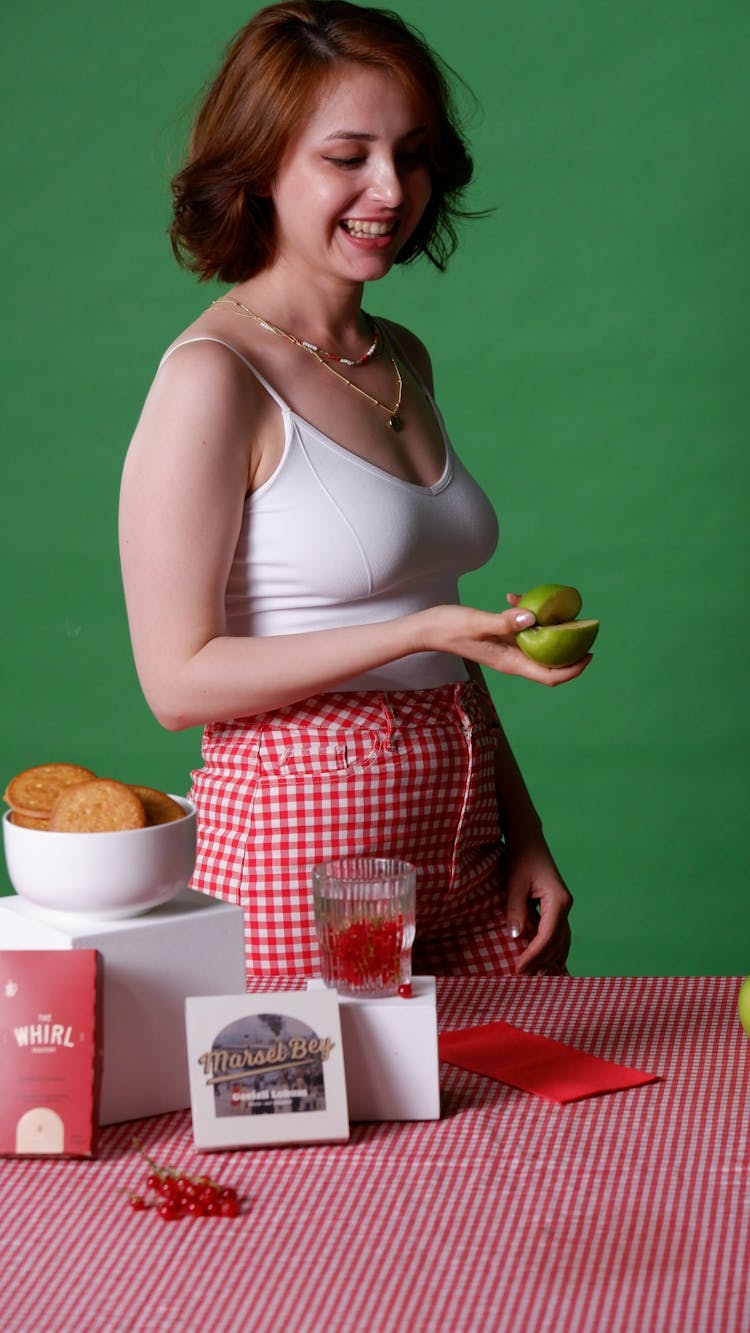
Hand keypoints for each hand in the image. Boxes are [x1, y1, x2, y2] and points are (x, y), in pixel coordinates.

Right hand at [425, 604, 590, 685]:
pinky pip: (522, 632)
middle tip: (584, 627)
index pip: (550, 676)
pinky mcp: (500, 639)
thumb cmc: (449, 627)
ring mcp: (507, 650)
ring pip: (539, 646)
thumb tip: (533, 618)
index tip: (590, 653)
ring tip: (557, 609)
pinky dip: (526, 617)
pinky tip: (516, 598)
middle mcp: (512, 660)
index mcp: (511, 662)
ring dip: (549, 630)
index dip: (573, 669)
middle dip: (570, 649)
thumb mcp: (478, 623)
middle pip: (550, 664)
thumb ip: (504, 622)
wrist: (427, 629)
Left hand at [505, 837, 572, 974]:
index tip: (518, 970)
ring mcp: (564, 907)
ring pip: (561, 941)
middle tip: (522, 979)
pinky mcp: (557, 907)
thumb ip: (515, 910)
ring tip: (535, 978)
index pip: (547, 936)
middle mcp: (566, 906)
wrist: (528, 837)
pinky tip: (547, 964)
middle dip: (541, 962)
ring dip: (549, 960)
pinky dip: (553, 950)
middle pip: (557, 943)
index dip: (533, 956)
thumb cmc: (520, 856)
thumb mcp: (514, 883)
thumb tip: (516, 937)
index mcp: (558, 901)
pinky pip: (559, 935)